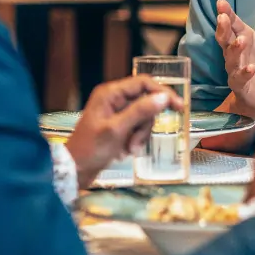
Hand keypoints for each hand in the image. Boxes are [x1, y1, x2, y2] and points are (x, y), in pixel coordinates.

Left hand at [66, 76, 180, 188]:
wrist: (74, 170)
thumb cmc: (91, 149)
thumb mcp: (117, 130)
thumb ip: (140, 111)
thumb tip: (164, 97)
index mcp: (111, 94)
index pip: (144, 83)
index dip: (163, 93)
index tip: (179, 106)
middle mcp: (114, 99)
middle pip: (146, 102)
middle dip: (145, 124)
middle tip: (138, 141)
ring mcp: (116, 113)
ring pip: (143, 117)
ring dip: (140, 135)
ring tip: (129, 149)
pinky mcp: (118, 126)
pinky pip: (137, 127)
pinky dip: (135, 139)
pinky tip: (125, 151)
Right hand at [216, 0, 254, 118]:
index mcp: (242, 38)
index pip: (233, 24)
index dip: (227, 13)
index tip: (221, 2)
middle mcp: (235, 52)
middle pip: (226, 39)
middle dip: (223, 28)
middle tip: (222, 17)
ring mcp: (235, 69)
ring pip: (231, 58)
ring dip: (235, 49)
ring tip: (241, 40)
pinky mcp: (240, 85)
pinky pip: (240, 79)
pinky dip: (245, 73)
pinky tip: (251, 68)